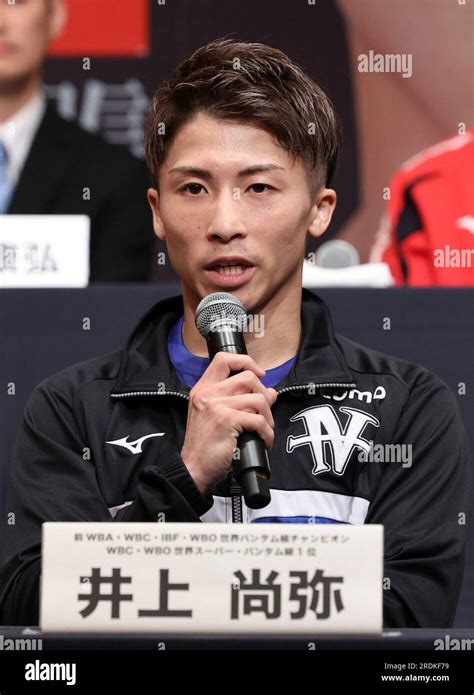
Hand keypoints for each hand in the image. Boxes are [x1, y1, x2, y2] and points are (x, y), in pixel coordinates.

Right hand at [180, 352, 277, 494]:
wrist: (193, 468)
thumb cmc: (204, 445)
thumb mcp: (213, 415)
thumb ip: (235, 399)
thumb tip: (269, 391)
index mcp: (203, 389)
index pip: (224, 359)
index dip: (245, 362)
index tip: (258, 374)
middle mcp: (208, 393)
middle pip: (248, 377)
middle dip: (264, 395)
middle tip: (264, 411)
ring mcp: (217, 406)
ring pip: (258, 399)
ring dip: (268, 416)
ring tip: (264, 429)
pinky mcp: (227, 420)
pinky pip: (259, 420)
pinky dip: (267, 432)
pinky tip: (264, 440)